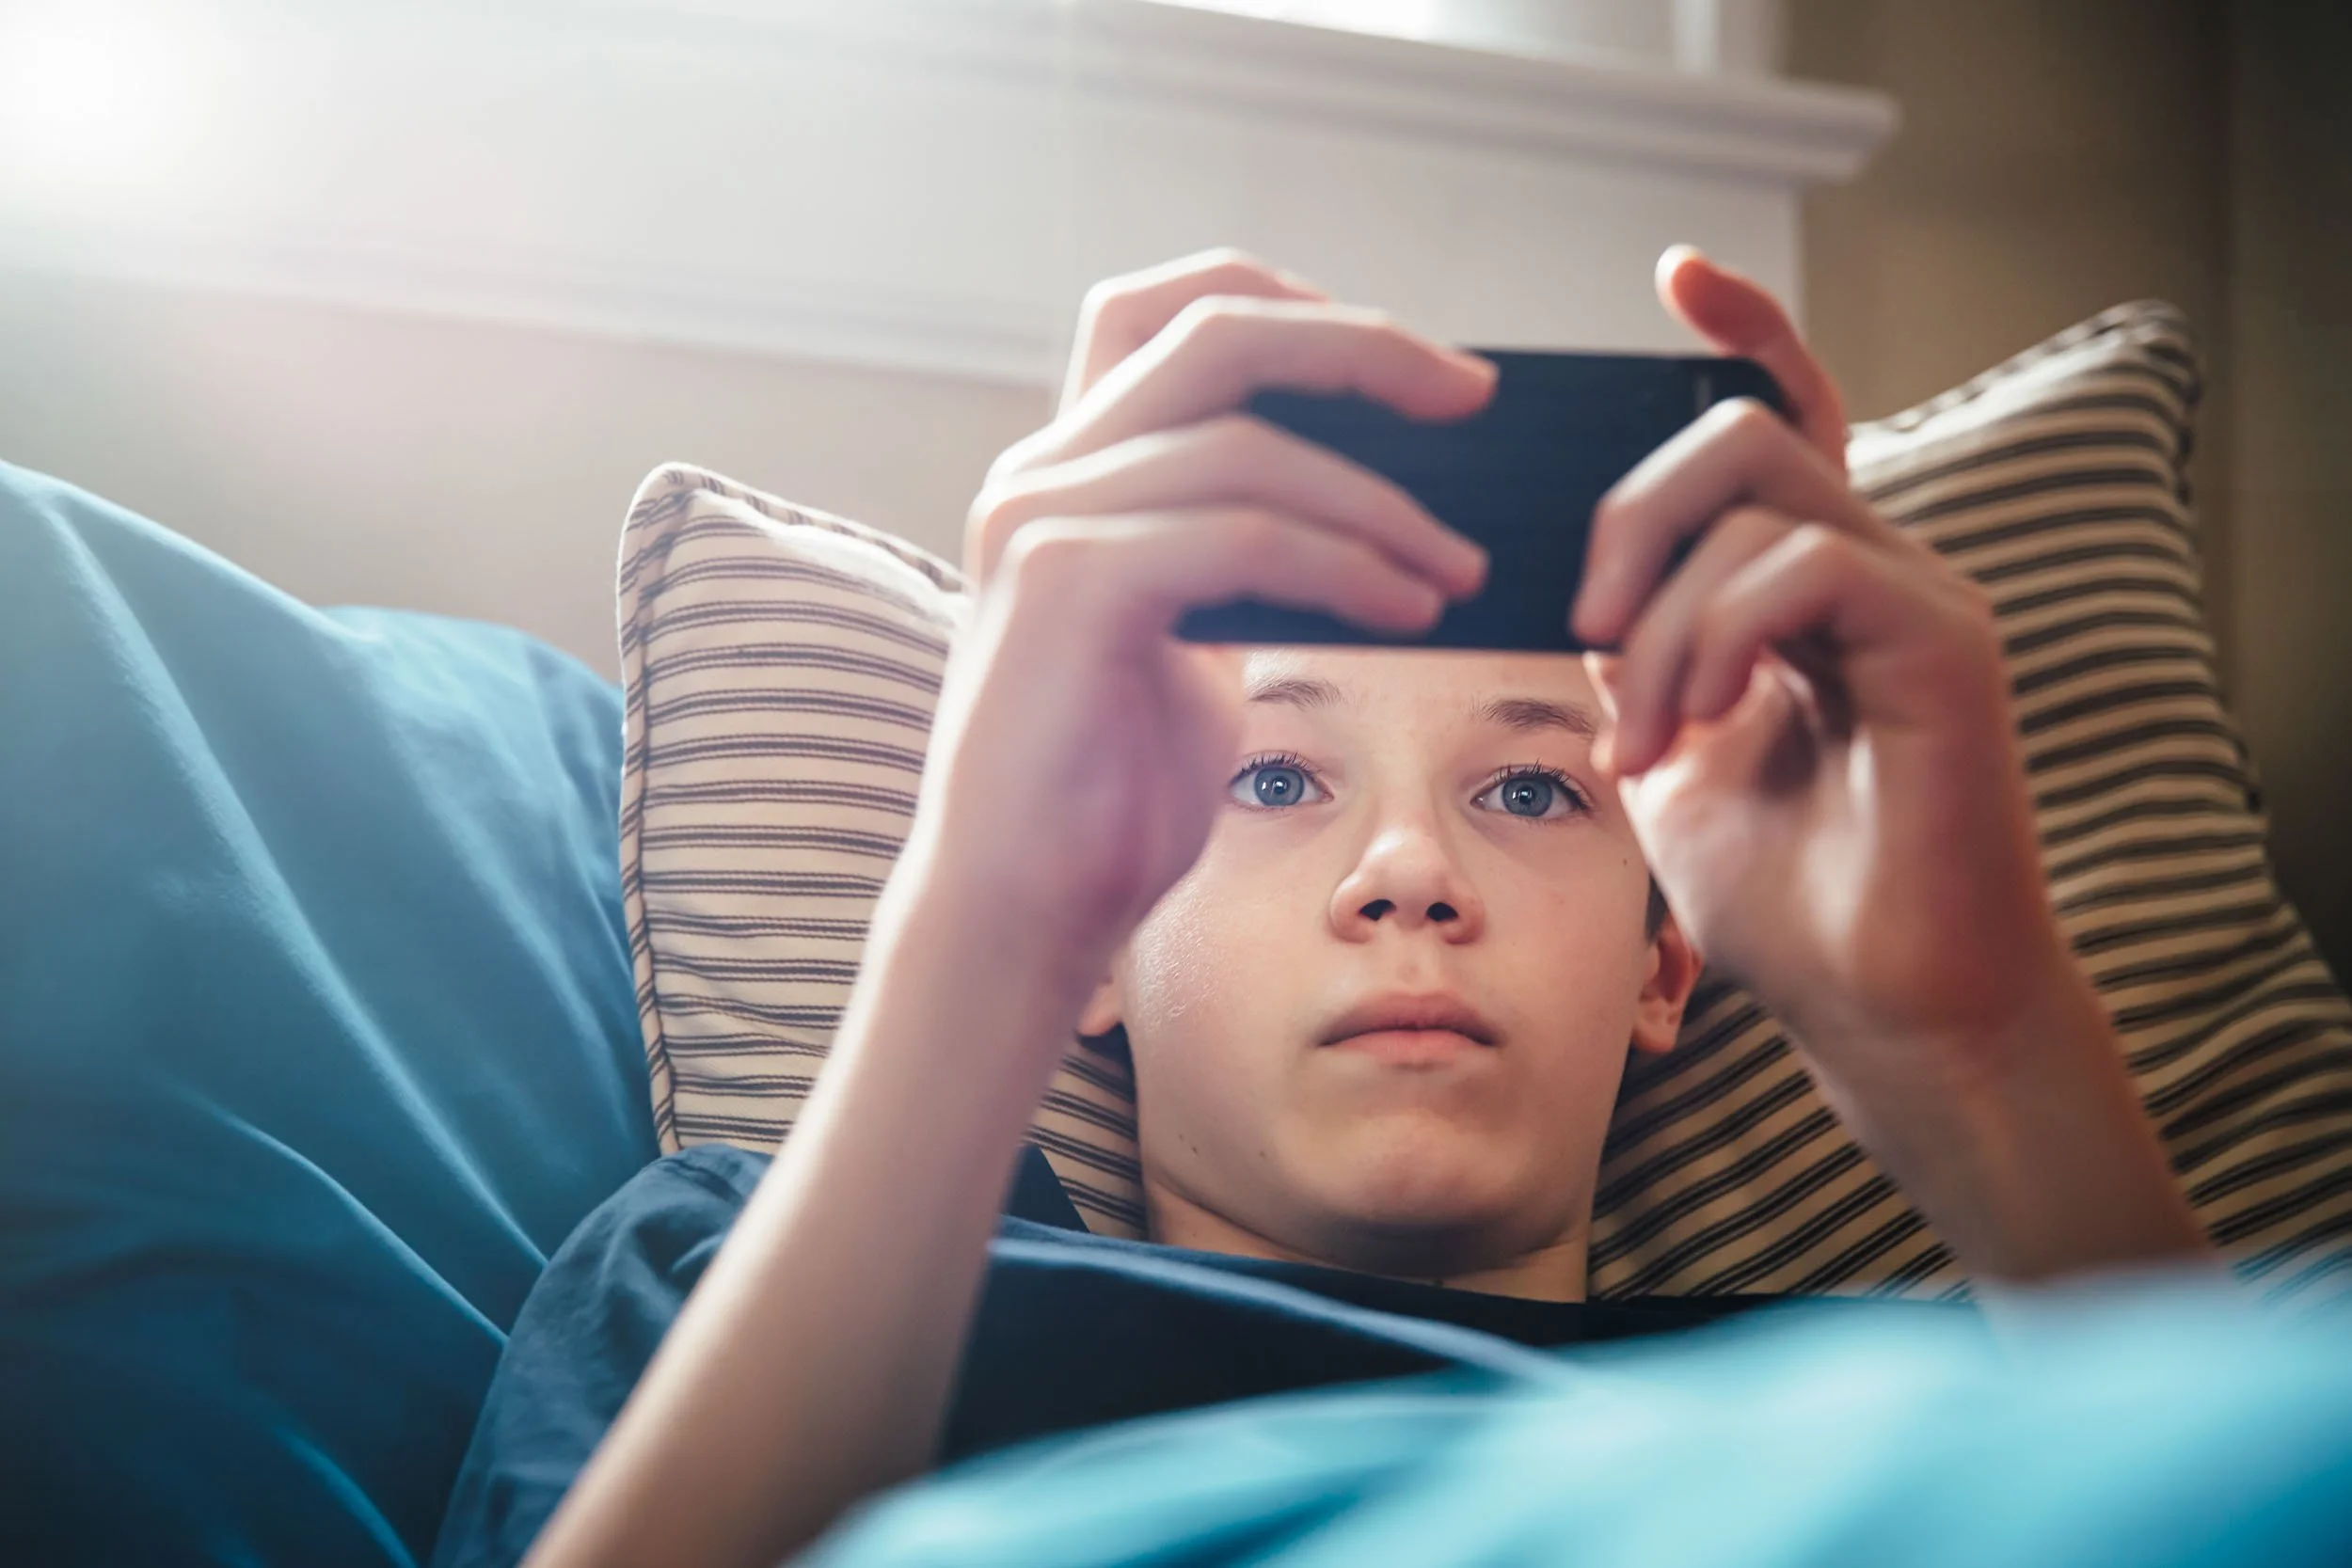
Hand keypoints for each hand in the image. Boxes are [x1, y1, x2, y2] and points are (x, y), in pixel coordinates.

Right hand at [916, 250, 1494, 998]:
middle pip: (1215, 332)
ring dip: (1382, 505)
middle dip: (1361, 349)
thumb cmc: (1111, 794)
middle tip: (1470, 401)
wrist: (1021, 910)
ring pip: (1249, 447)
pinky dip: (1347, 564)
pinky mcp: (1066, 586)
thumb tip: (1383, 509)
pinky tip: (1410, 607)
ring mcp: (1043, 521)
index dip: (1288, 304)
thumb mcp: (1195, 640)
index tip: (1404, 361)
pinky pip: (1243, 537)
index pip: (1160, 311)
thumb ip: (1246, 553)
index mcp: (1065, 473)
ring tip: (1460, 568)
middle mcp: (1040, 473)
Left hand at [1575, 248, 2051, 1088]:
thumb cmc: (1784, 897)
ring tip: (1643, 744)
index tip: (1673, 276)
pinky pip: (1805, 566)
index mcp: (1806, 586)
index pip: (1789, 414)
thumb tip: (1583, 592)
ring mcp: (1917, 595)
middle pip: (1739, 436)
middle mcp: (1871, 568)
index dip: (1743, 327)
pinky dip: (1717, 638)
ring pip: (1756, 498)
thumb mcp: (1668, 757)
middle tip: (1586, 635)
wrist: (1878, 1005)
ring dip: (1660, 626)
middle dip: (1628, 520)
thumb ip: (1637, 658)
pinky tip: (1699, 725)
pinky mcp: (1945, 641)